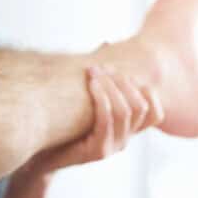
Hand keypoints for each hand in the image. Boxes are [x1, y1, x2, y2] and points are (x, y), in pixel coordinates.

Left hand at [23, 65, 163, 177]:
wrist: (42, 155)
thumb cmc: (63, 124)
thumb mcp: (85, 99)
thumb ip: (99, 77)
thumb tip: (105, 42)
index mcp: (127, 130)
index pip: (155, 113)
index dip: (147, 90)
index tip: (121, 71)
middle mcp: (124, 140)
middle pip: (141, 106)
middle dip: (123, 81)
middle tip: (101, 66)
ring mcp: (113, 147)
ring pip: (126, 111)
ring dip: (111, 86)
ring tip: (94, 71)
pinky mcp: (98, 152)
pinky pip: (107, 121)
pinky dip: (102, 99)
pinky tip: (91, 85)